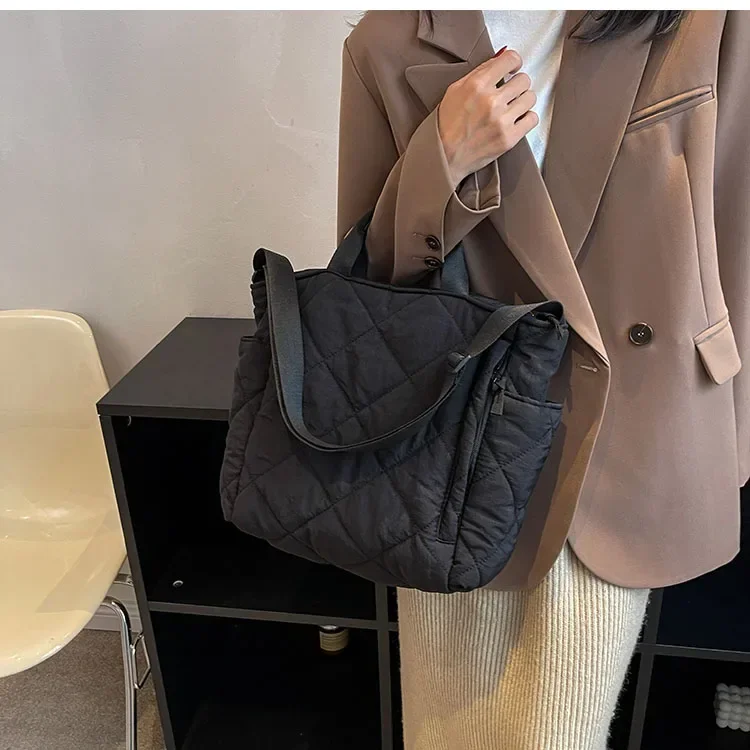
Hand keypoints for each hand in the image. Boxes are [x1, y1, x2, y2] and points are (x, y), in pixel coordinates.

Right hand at [437, 49, 538, 186]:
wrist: (445, 157)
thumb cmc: (446, 126)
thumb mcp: (455, 91)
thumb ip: (480, 72)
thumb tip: (501, 56)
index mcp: (476, 85)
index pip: (510, 60)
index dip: (514, 62)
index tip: (513, 68)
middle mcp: (491, 101)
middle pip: (524, 79)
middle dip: (517, 84)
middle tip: (509, 92)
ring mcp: (502, 121)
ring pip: (530, 98)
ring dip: (522, 100)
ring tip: (511, 107)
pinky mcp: (509, 138)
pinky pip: (532, 119)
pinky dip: (526, 118)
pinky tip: (515, 120)